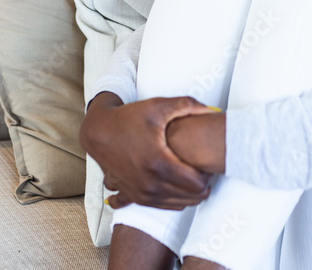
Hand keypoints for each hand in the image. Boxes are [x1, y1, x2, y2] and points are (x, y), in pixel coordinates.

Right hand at [79, 93, 217, 209]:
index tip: (208, 161)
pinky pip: (164, 207)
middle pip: (191, 197)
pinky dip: (176, 198)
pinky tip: (180, 185)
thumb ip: (187, 105)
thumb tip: (212, 110)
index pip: (197, 183)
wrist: (99, 133)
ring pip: (179, 204)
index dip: (208, 174)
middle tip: (205, 168)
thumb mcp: (158, 106)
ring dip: (191, 193)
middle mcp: (149, 184)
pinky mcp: (136, 196)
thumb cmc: (128, 119)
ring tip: (195, 175)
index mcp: (158, 163)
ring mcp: (142, 193)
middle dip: (203, 184)